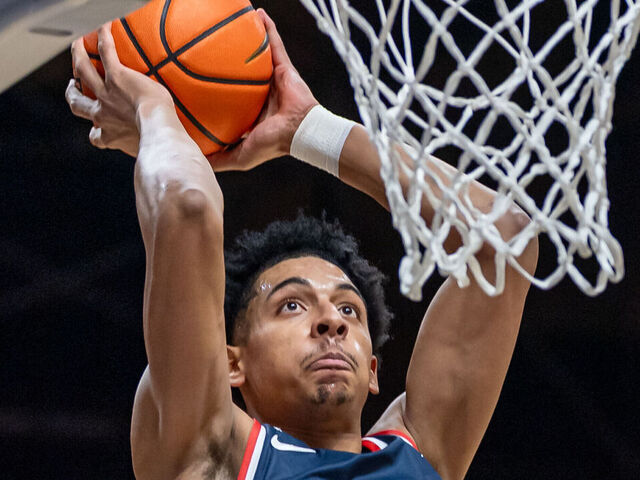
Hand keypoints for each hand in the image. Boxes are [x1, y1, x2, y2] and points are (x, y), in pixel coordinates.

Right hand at [66, 23, 172, 155]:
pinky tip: (104, 29)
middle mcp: (102, 115)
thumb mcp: (154, 155)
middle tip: (75, 86)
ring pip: (83, 71)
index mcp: (110, 136)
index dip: (95, 131)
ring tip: (78, 47)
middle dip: (73, 95)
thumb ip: (159, 159)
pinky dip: (104, 40)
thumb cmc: (162, 147)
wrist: (160, 131)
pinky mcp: (117, 77)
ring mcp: (106, 94)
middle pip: (77, 104)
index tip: (98, 129)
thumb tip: (185, 177)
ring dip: (78, 58)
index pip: (96, 137)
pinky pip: (106, 54)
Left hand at [209, 9, 317, 170]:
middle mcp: (259, 94)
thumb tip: (194, 159)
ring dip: (247, 39)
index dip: (214, 90)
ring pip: (256, 55)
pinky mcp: (283, 68)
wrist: (300, 132)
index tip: (194, 82)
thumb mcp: (240, 156)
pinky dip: (268, 29)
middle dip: (226, 61)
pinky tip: (258, 14)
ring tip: (233, 25)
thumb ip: (219, 159)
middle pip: (239, 73)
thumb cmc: (272, 144)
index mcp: (250, 113)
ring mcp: (271, 80)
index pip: (229, 100)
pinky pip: (274, 44)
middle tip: (206, 49)